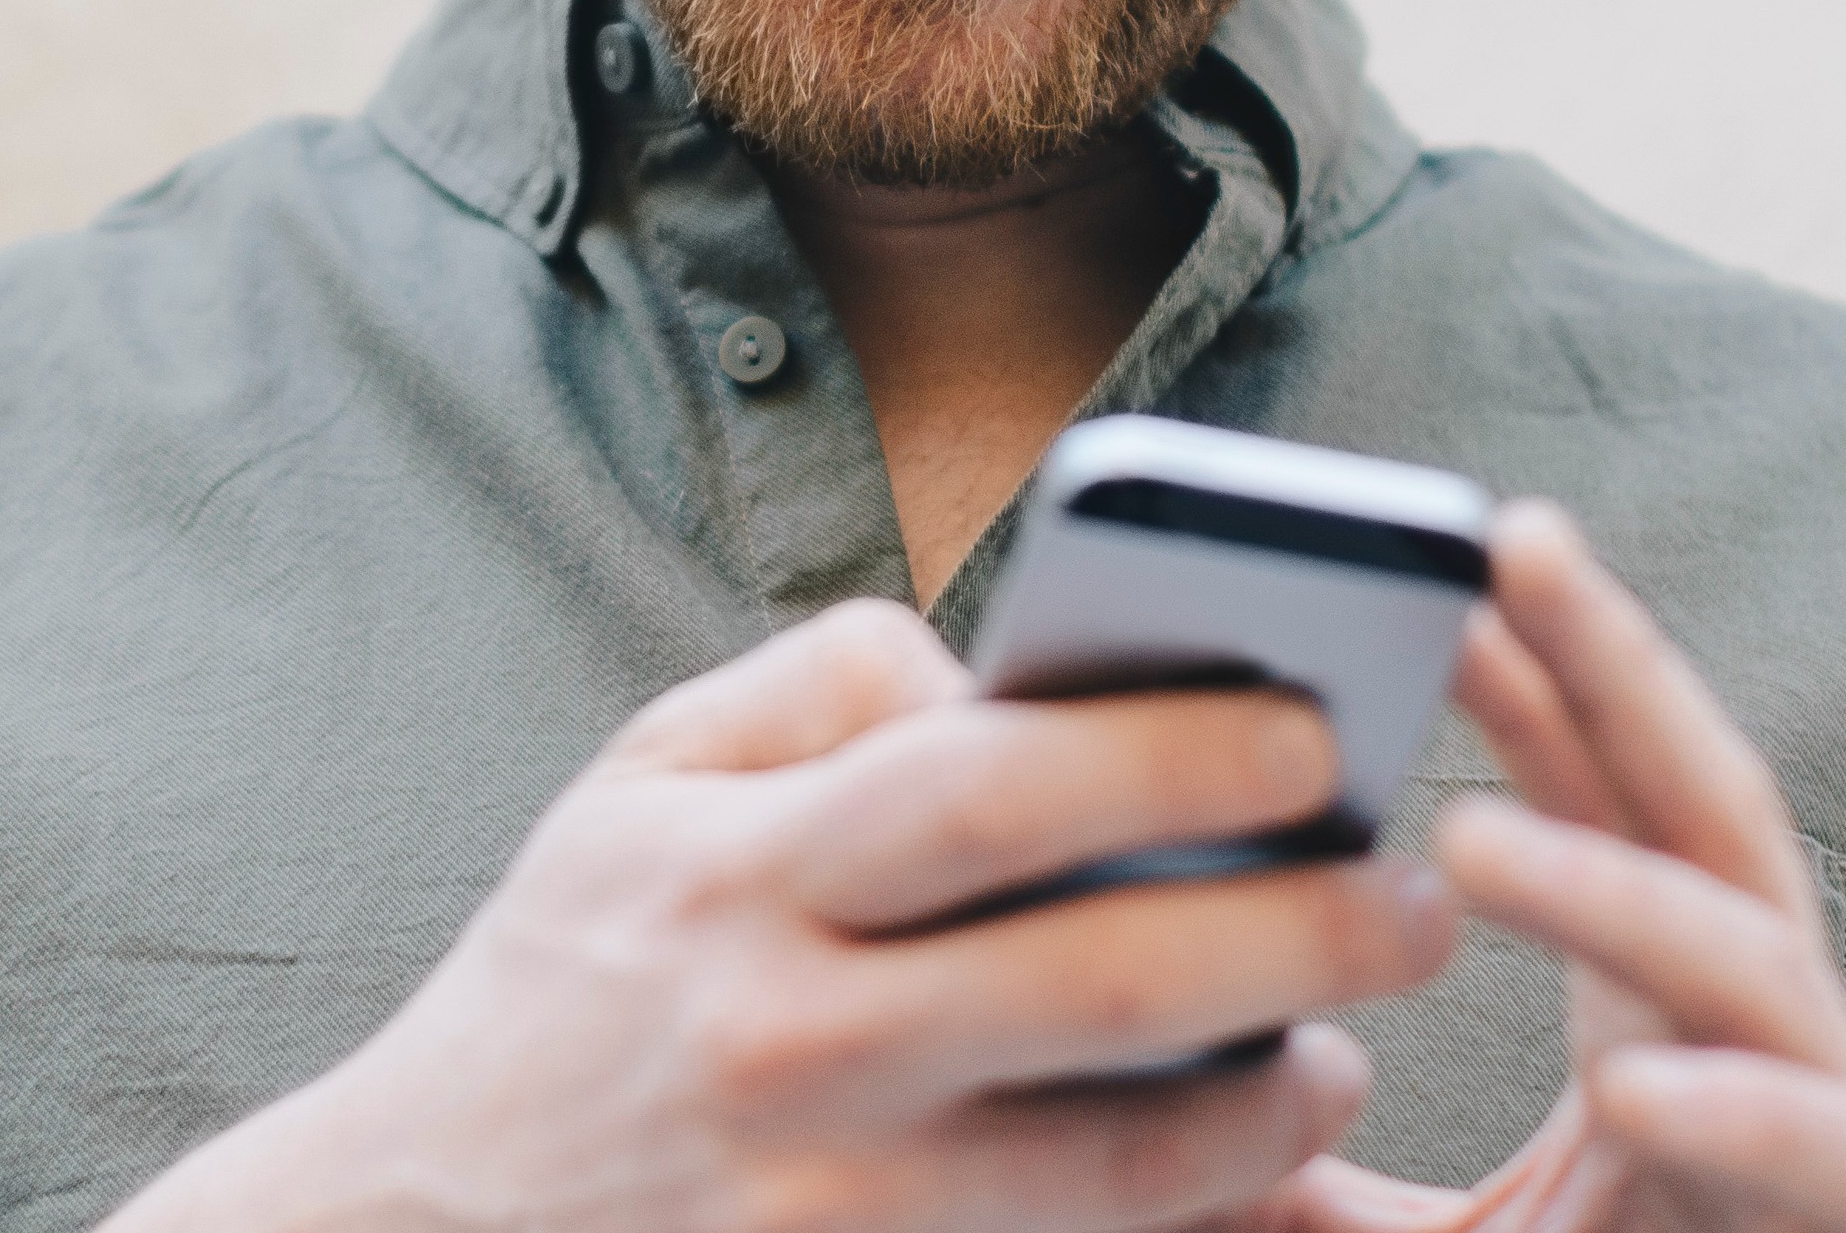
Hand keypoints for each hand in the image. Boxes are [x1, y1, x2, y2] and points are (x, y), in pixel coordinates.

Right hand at [107, 599, 1464, 1232]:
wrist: (428, 1225)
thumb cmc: (574, 973)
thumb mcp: (643, 782)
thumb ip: (828, 688)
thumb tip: (1017, 668)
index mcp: (735, 874)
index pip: (988, 785)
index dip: (1177, 750)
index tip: (1319, 734)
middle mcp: (787, 1042)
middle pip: (1099, 983)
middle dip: (1300, 934)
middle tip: (1418, 900)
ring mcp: (830, 1204)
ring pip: (1122, 1166)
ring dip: (1275, 1102)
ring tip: (1346, 1046)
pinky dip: (1190, 1212)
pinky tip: (1249, 1155)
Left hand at [1225, 504, 1845, 1232]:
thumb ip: (1311, 1194)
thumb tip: (1138, 1130)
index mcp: (1660, 1003)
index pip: (1601, 792)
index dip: (1528, 674)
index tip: (1429, 573)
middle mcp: (1757, 1030)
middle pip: (1694, 804)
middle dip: (1614, 666)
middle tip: (1509, 539)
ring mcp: (1834, 1116)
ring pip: (1744, 961)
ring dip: (1611, 891)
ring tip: (1465, 839)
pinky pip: (1824, 1149)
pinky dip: (1737, 1114)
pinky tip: (1633, 1090)